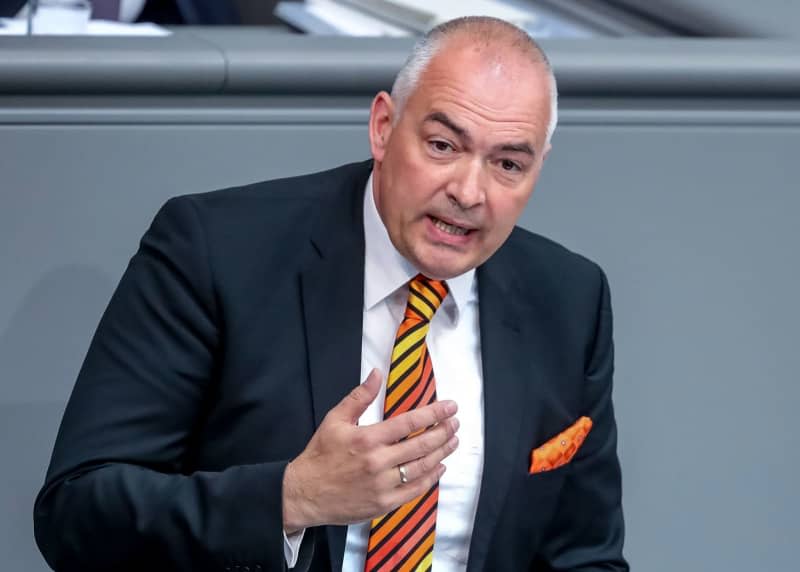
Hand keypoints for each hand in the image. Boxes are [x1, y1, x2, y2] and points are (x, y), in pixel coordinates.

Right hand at [282, 369, 458, 532]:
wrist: (304, 494)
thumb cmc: (320, 455)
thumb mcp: (335, 420)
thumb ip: (359, 396)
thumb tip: (377, 374)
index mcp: (367, 439)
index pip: (409, 422)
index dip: (434, 413)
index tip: (450, 407)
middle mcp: (378, 462)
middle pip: (421, 445)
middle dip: (443, 432)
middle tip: (456, 423)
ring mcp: (383, 485)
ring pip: (422, 467)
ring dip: (442, 453)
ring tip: (453, 441)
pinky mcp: (384, 503)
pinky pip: (415, 490)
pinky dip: (431, 478)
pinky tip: (439, 467)